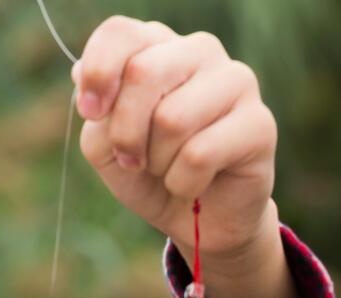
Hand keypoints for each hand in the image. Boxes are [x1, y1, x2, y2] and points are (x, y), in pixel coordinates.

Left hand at [71, 17, 278, 271]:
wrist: (198, 221)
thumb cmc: (151, 173)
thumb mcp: (106, 146)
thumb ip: (95, 112)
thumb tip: (81, 74)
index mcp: (160, 46)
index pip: (121, 33)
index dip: (98, 74)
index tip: (91, 113)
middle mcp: (200, 52)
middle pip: (142, 72)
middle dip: (125, 131)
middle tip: (133, 160)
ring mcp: (236, 82)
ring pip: (172, 118)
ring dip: (158, 162)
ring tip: (169, 169)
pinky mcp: (260, 123)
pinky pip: (200, 154)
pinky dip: (183, 182)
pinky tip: (194, 183)